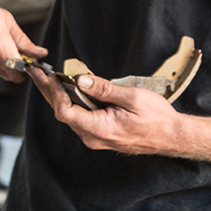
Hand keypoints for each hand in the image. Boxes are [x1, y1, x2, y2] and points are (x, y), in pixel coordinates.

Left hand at [28, 69, 183, 154]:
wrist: (172, 136)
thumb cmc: (157, 118)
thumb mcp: (132, 98)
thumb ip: (104, 89)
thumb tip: (81, 80)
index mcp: (100, 129)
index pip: (66, 112)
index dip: (56, 93)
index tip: (52, 76)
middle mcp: (93, 138)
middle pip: (62, 113)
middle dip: (49, 91)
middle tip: (38, 72)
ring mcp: (96, 138)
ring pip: (70, 115)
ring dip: (58, 96)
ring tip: (48, 77)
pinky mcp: (100, 134)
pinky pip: (79, 117)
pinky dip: (71, 102)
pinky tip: (67, 89)